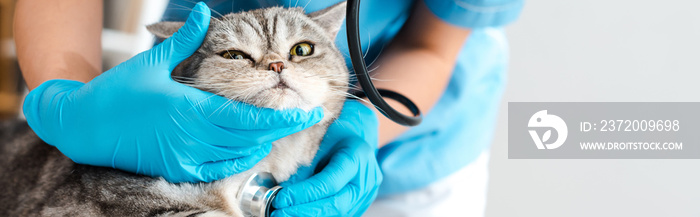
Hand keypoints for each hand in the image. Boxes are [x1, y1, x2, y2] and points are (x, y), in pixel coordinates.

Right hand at [22, 2, 322, 182]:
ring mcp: (187, 156)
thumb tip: (204, 11)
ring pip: (240, 153)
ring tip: (279, 123)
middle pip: (252, 137)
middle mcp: (193, 137)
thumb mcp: (153, 63)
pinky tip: (253, 146)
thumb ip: (185, 40)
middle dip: (282, 126)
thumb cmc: (118, 93)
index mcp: (191, 109)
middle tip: (304, 114)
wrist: (85, 127)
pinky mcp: (180, 169)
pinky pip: (221, 169)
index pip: (250, 118)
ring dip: (264, 140)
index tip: (308, 112)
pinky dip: (242, 158)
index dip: (284, 117)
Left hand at [272, 100, 381, 216]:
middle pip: (335, 205)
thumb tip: (283, 190)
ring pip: (338, 214)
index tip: (280, 198)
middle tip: (279, 213)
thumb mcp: (322, 142)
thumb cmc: (339, 135)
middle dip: (304, 211)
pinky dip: (319, 215)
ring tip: (285, 214)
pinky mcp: (362, 204)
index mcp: (357, 158)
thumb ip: (307, 167)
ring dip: (310, 215)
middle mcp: (366, 180)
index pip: (328, 183)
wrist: (361, 137)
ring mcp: (366, 195)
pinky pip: (340, 214)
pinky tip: (300, 213)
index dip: (303, 194)